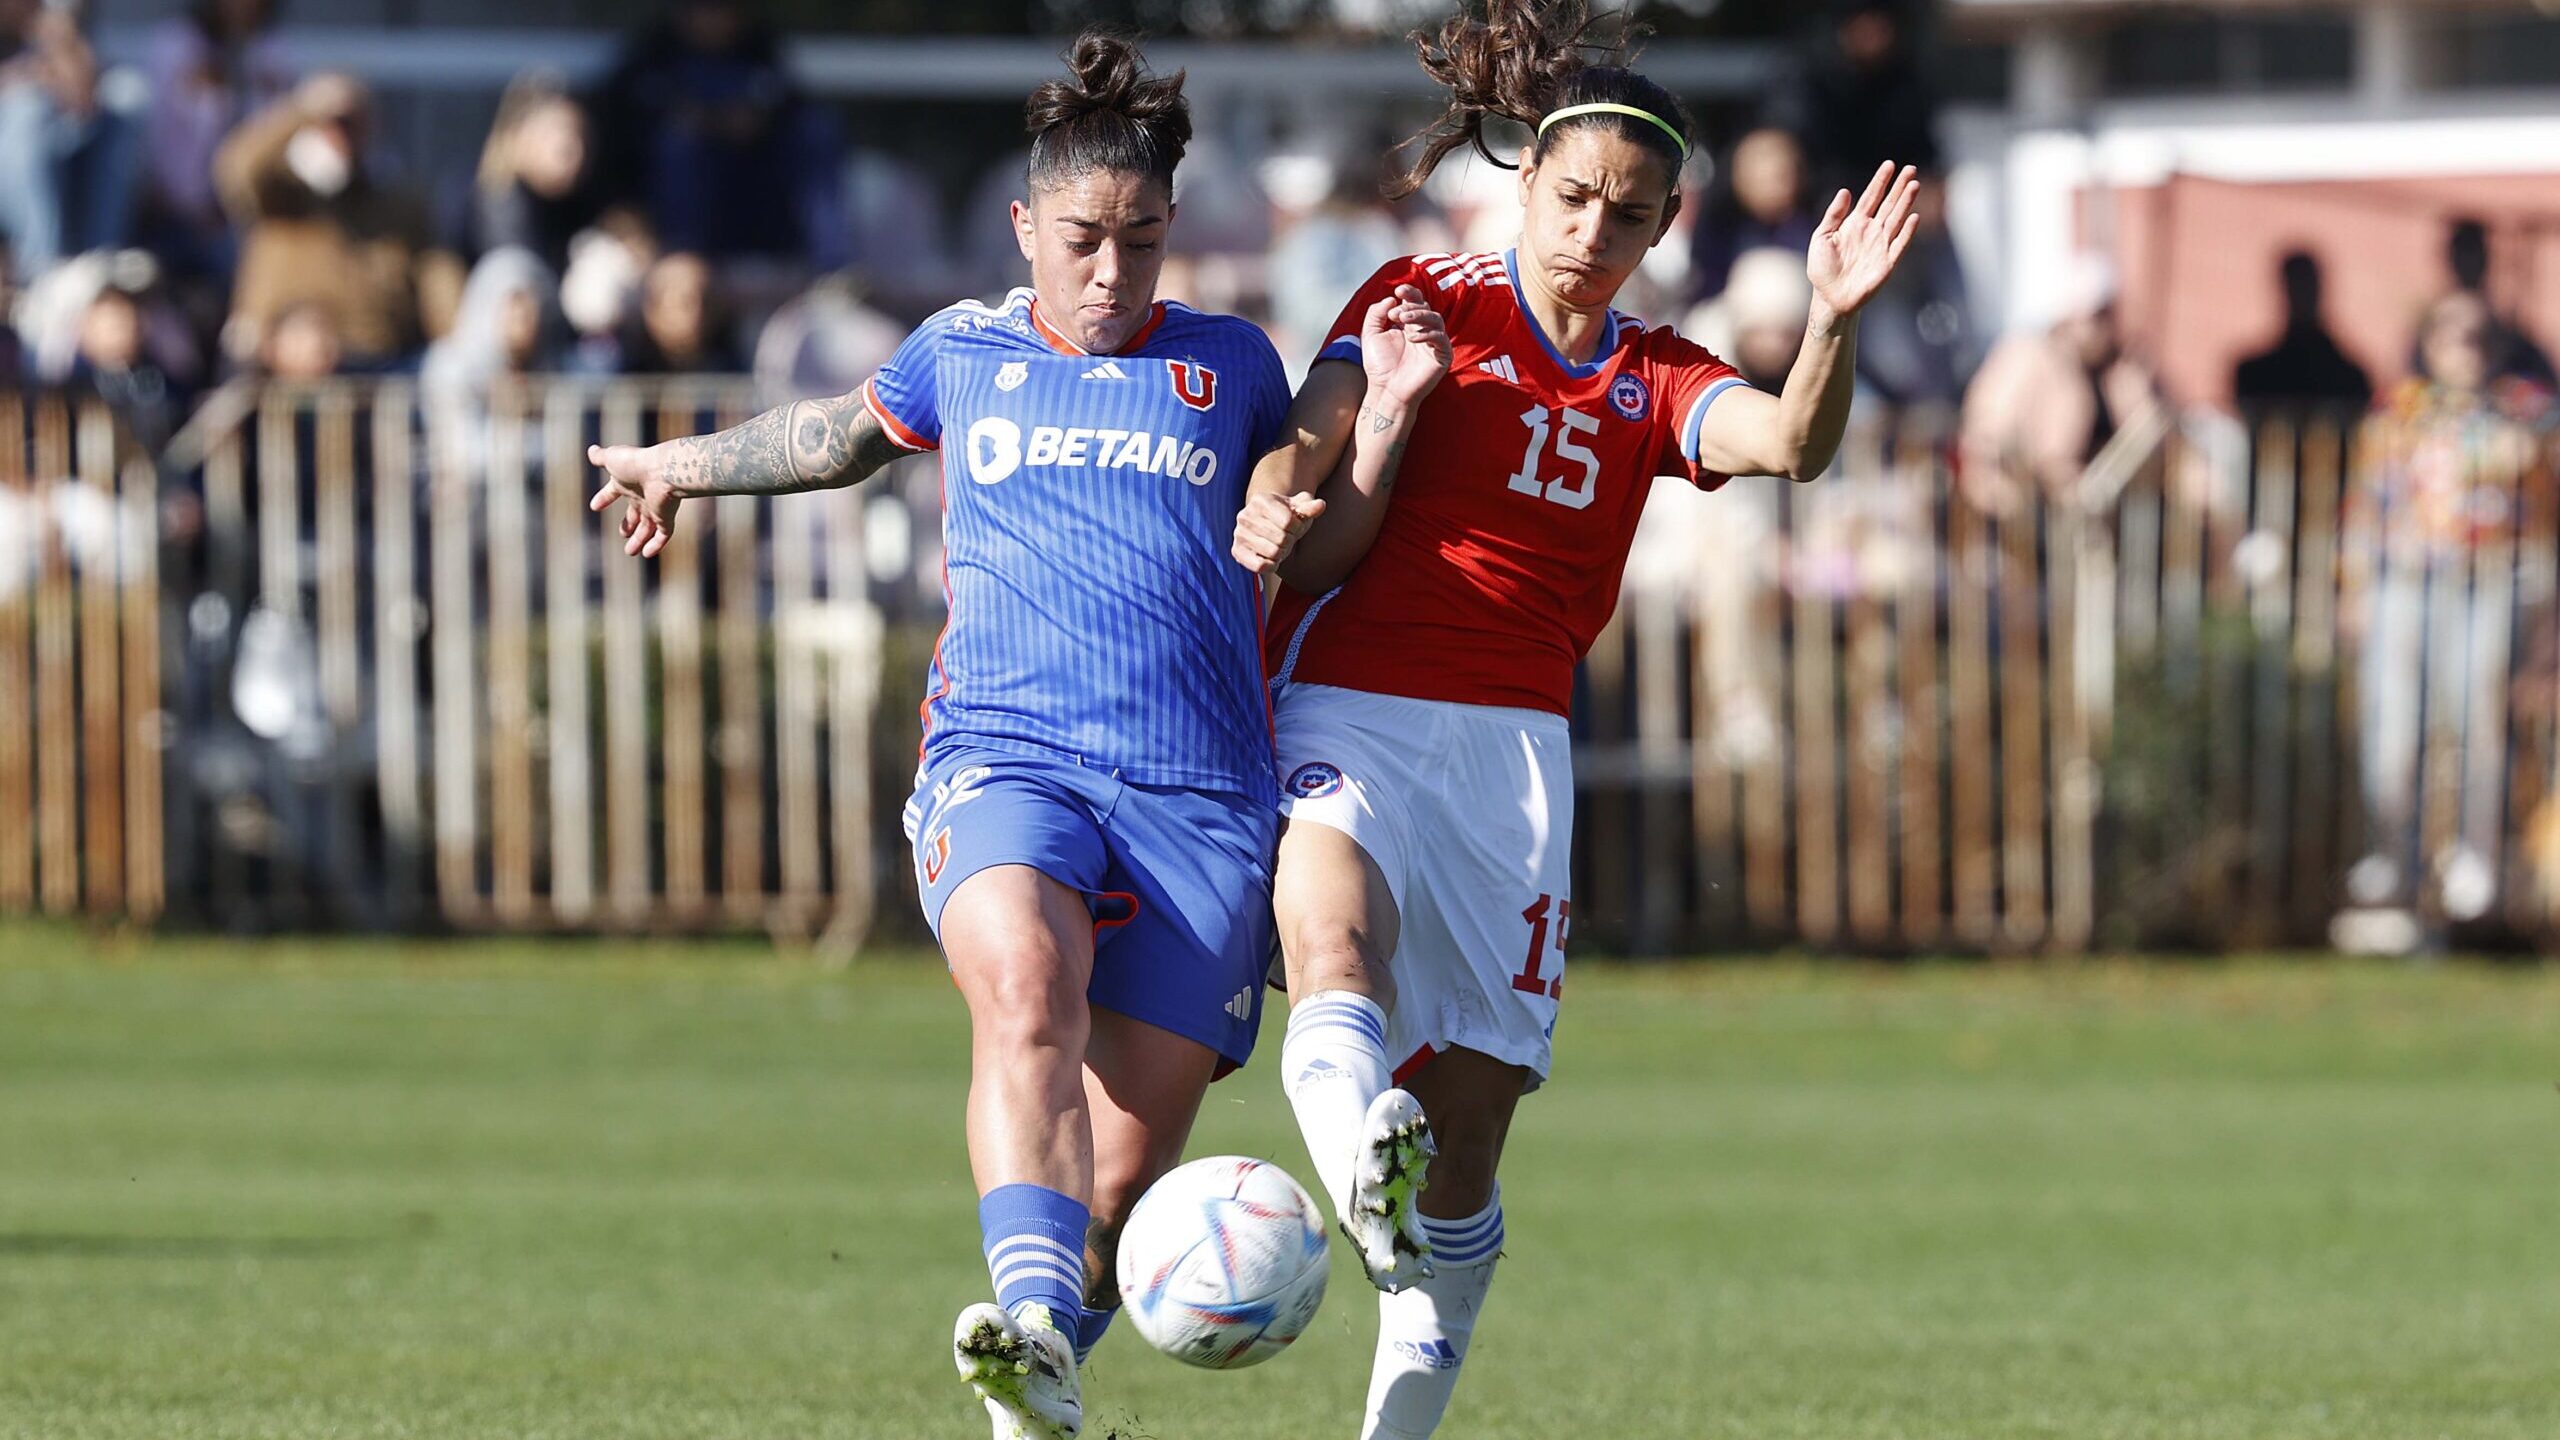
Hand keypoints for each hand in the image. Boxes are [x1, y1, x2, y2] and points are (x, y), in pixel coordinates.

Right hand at [588, 442, 681, 557]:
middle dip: (629, 524)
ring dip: (638, 540)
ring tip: (630, 552)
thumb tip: (591, 450)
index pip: (612, 492)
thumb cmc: (635, 463)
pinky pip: (663, 535)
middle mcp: (642, 496)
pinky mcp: (666, 517)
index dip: (604, 498)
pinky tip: (646, 554)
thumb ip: (600, 457)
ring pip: (648, 528)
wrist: (661, 470)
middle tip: (623, 534)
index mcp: (627, 483)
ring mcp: (655, 507)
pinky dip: (655, 545)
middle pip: (635, 513)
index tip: (595, 506)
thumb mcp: (612, 459)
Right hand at [1231, 491, 1326, 575]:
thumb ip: (1310, 507)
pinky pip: (1259, 566)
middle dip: (1290, 540)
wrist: (1268, 524)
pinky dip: (1271, 565)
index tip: (1294, 525)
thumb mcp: (1300, 508)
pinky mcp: (1237, 551)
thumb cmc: (1288, 516)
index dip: (1297, 526)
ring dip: (1282, 553)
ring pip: (1273, 552)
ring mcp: (1239, 534)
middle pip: (1282, 538)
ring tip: (1278, 545)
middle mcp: (1245, 515)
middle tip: (1287, 537)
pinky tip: (1271, 557)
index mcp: (1261, 500)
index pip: (1288, 521)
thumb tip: (1320, 505)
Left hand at [1361, 284, 1450, 408]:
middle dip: (1410, 306)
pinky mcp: (1442, 356)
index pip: (1414, 302)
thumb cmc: (1379, 366)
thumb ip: (1375, 313)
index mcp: (1408, 325)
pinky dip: (1428, 334)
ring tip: (1402, 320)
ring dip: (1419, 315)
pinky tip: (1412, 337)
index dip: (1409, 292)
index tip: (1398, 291)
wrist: (1386, 391)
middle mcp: (1423, 331)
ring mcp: (1434, 343)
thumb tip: (1391, 299)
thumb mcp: (1370, 335)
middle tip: (1395, 315)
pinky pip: (1441, 338)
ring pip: (1436, 319)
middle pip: (1425, 307)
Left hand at [1806, 161, 1919, 319]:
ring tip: (1914, 185)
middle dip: (1899, 187)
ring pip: (1897, 219)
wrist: (1829, 297)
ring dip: (1905, 203)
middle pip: (1889, 204)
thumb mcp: (1821, 237)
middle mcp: (1872, 231)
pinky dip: (1907, 231)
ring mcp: (1881, 245)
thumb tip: (1845, 191)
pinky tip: (1913, 217)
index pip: (1871, 197)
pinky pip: (1900, 244)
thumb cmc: (1823, 268)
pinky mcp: (1888, 262)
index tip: (1889, 164)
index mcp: (1856, 223)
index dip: (1880, 181)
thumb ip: (1833, 215)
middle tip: (1910, 169)